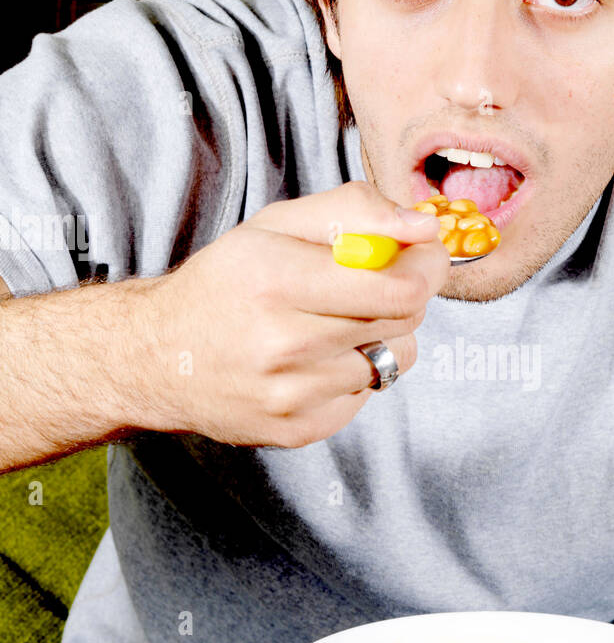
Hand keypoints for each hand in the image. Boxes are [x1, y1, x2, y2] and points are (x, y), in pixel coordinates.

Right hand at [141, 181, 449, 444]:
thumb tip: (425, 228)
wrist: (156, 358)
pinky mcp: (296, 430)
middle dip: (406, 296)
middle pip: (403, 323)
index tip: (425, 257)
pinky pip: (363, 398)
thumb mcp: (276, 224)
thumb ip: (355, 211)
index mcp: (277, 279)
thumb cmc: (225, 284)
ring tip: (332, 327)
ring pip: (389, 362)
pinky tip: (312, 363)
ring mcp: (289, 394)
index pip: (398, 288)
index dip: (428, 269)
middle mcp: (282, 342)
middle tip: (382, 283)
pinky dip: (351, 376)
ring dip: (377, 339)